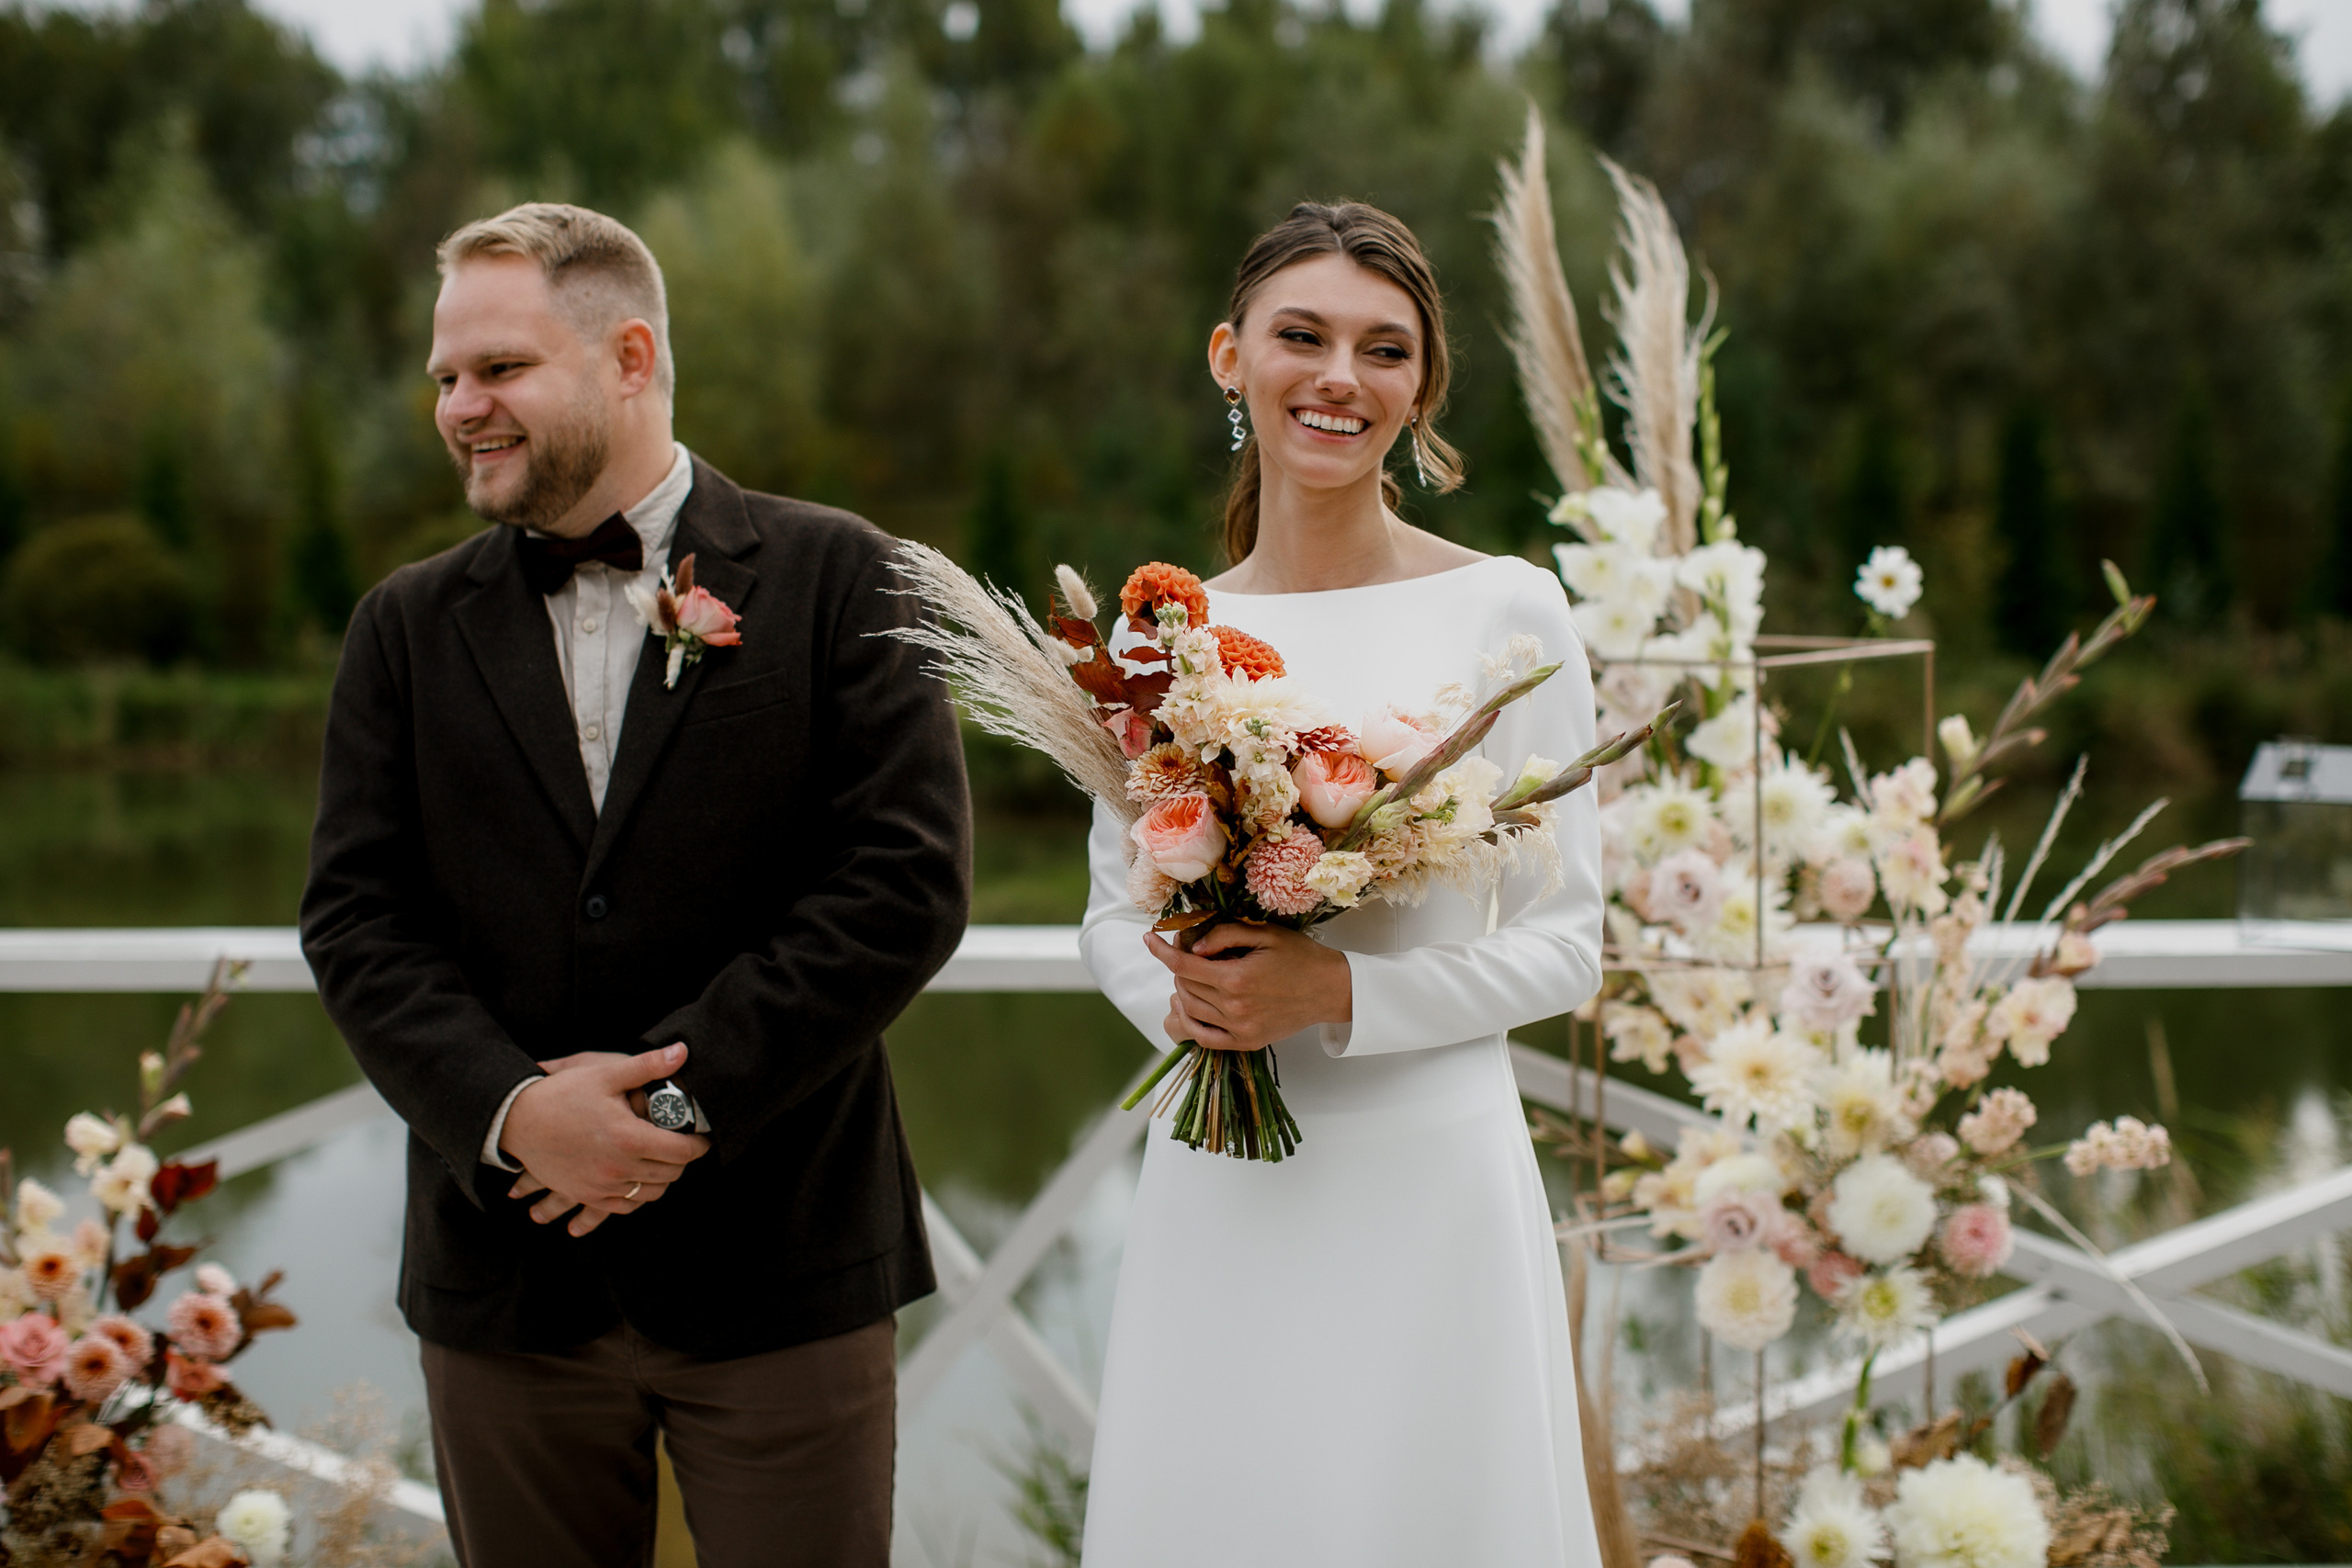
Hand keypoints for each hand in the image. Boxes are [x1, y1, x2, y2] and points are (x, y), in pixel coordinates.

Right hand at [499, 1044, 711, 1236]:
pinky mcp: (585, 1195)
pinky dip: (638, 1196)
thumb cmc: (562, 1093)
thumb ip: (648, 1066)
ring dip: (663, 1179)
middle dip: (684, 1160)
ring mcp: (601, 1186)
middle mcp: (618, 1169)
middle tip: (686, 1147)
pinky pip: (624, 1206)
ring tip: (666, 1162)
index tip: (704, 1137)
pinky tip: (641, 1180)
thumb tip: (682, 1051)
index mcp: (629, 1138)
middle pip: (670, 1174)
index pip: (682, 1151)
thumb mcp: (605, 1073)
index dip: (699, 1144)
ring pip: (650, 1194)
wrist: (516, 1120)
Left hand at [1146, 923, 1351, 1052]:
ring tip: (1193, 974)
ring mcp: (1239, 1030)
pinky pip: (1204, 1037)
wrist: (1330, 990)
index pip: (1184, 965)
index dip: (1162, 950)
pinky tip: (1189, 1004)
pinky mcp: (1245, 1043)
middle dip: (1179, 965)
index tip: (1149, 938)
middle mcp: (1234, 1008)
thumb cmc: (1300, 957)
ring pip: (1190, 1009)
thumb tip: (1193, 947)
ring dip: (1183, 990)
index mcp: (1237, 979)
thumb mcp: (1264, 934)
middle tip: (1190, 951)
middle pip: (1184, 985)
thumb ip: (1225, 935)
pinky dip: (1189, 1021)